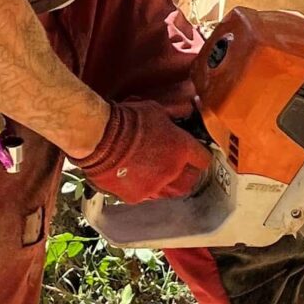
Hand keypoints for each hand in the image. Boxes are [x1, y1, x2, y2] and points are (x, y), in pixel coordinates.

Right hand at [76, 100, 211, 203]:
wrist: (100, 137)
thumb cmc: (127, 120)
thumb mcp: (156, 109)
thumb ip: (175, 113)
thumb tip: (186, 106)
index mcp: (182, 149)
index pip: (203, 159)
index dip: (199, 157)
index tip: (194, 156)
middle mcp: (173, 171)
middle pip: (190, 181)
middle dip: (187, 174)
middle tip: (179, 168)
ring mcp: (155, 186)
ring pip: (170, 193)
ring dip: (167, 184)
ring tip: (157, 174)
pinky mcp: (136, 196)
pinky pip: (146, 197)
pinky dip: (144, 190)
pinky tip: (137, 179)